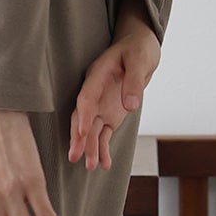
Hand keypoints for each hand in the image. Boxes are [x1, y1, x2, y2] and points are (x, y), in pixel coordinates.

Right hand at [68, 0, 160, 171]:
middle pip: (82, 117)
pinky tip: (105, 165)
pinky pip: (104, 134)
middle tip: (75, 156)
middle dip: (78, 137)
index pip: (86, 97)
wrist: (140, 47)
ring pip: (91, 129)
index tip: (81, 131)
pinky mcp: (110, 115)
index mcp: (97, 76)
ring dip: (90, 148)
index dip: (82, 114)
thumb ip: (134, 82)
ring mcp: (101, 105)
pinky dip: (103, 149)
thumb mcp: (139, 60)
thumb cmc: (138, 49)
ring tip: (90, 167)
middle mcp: (94, 93)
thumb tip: (130, 107)